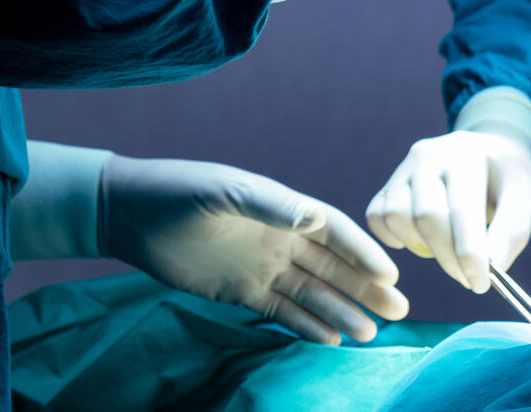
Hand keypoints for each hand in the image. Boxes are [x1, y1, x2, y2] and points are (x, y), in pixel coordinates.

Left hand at [100, 155, 407, 344]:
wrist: (130, 214)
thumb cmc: (180, 191)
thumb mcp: (224, 191)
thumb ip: (270, 205)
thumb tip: (315, 218)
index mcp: (284, 210)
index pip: (335, 233)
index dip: (364, 253)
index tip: (390, 275)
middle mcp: (282, 239)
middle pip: (334, 268)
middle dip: (366, 288)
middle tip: (400, 311)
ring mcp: (264, 267)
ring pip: (313, 294)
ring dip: (342, 311)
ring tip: (370, 333)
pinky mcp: (241, 292)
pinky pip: (282, 311)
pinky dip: (306, 325)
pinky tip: (331, 340)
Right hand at [366, 130, 530, 293]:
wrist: (488, 152)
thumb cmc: (507, 180)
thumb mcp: (525, 198)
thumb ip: (512, 232)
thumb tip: (494, 267)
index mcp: (467, 154)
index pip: (461, 207)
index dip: (469, 251)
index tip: (480, 283)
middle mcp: (429, 155)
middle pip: (426, 215)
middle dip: (448, 257)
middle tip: (470, 279)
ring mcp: (404, 168)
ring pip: (395, 216)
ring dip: (421, 246)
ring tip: (448, 250)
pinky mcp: (389, 184)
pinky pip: (376, 217)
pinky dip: (394, 238)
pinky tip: (422, 241)